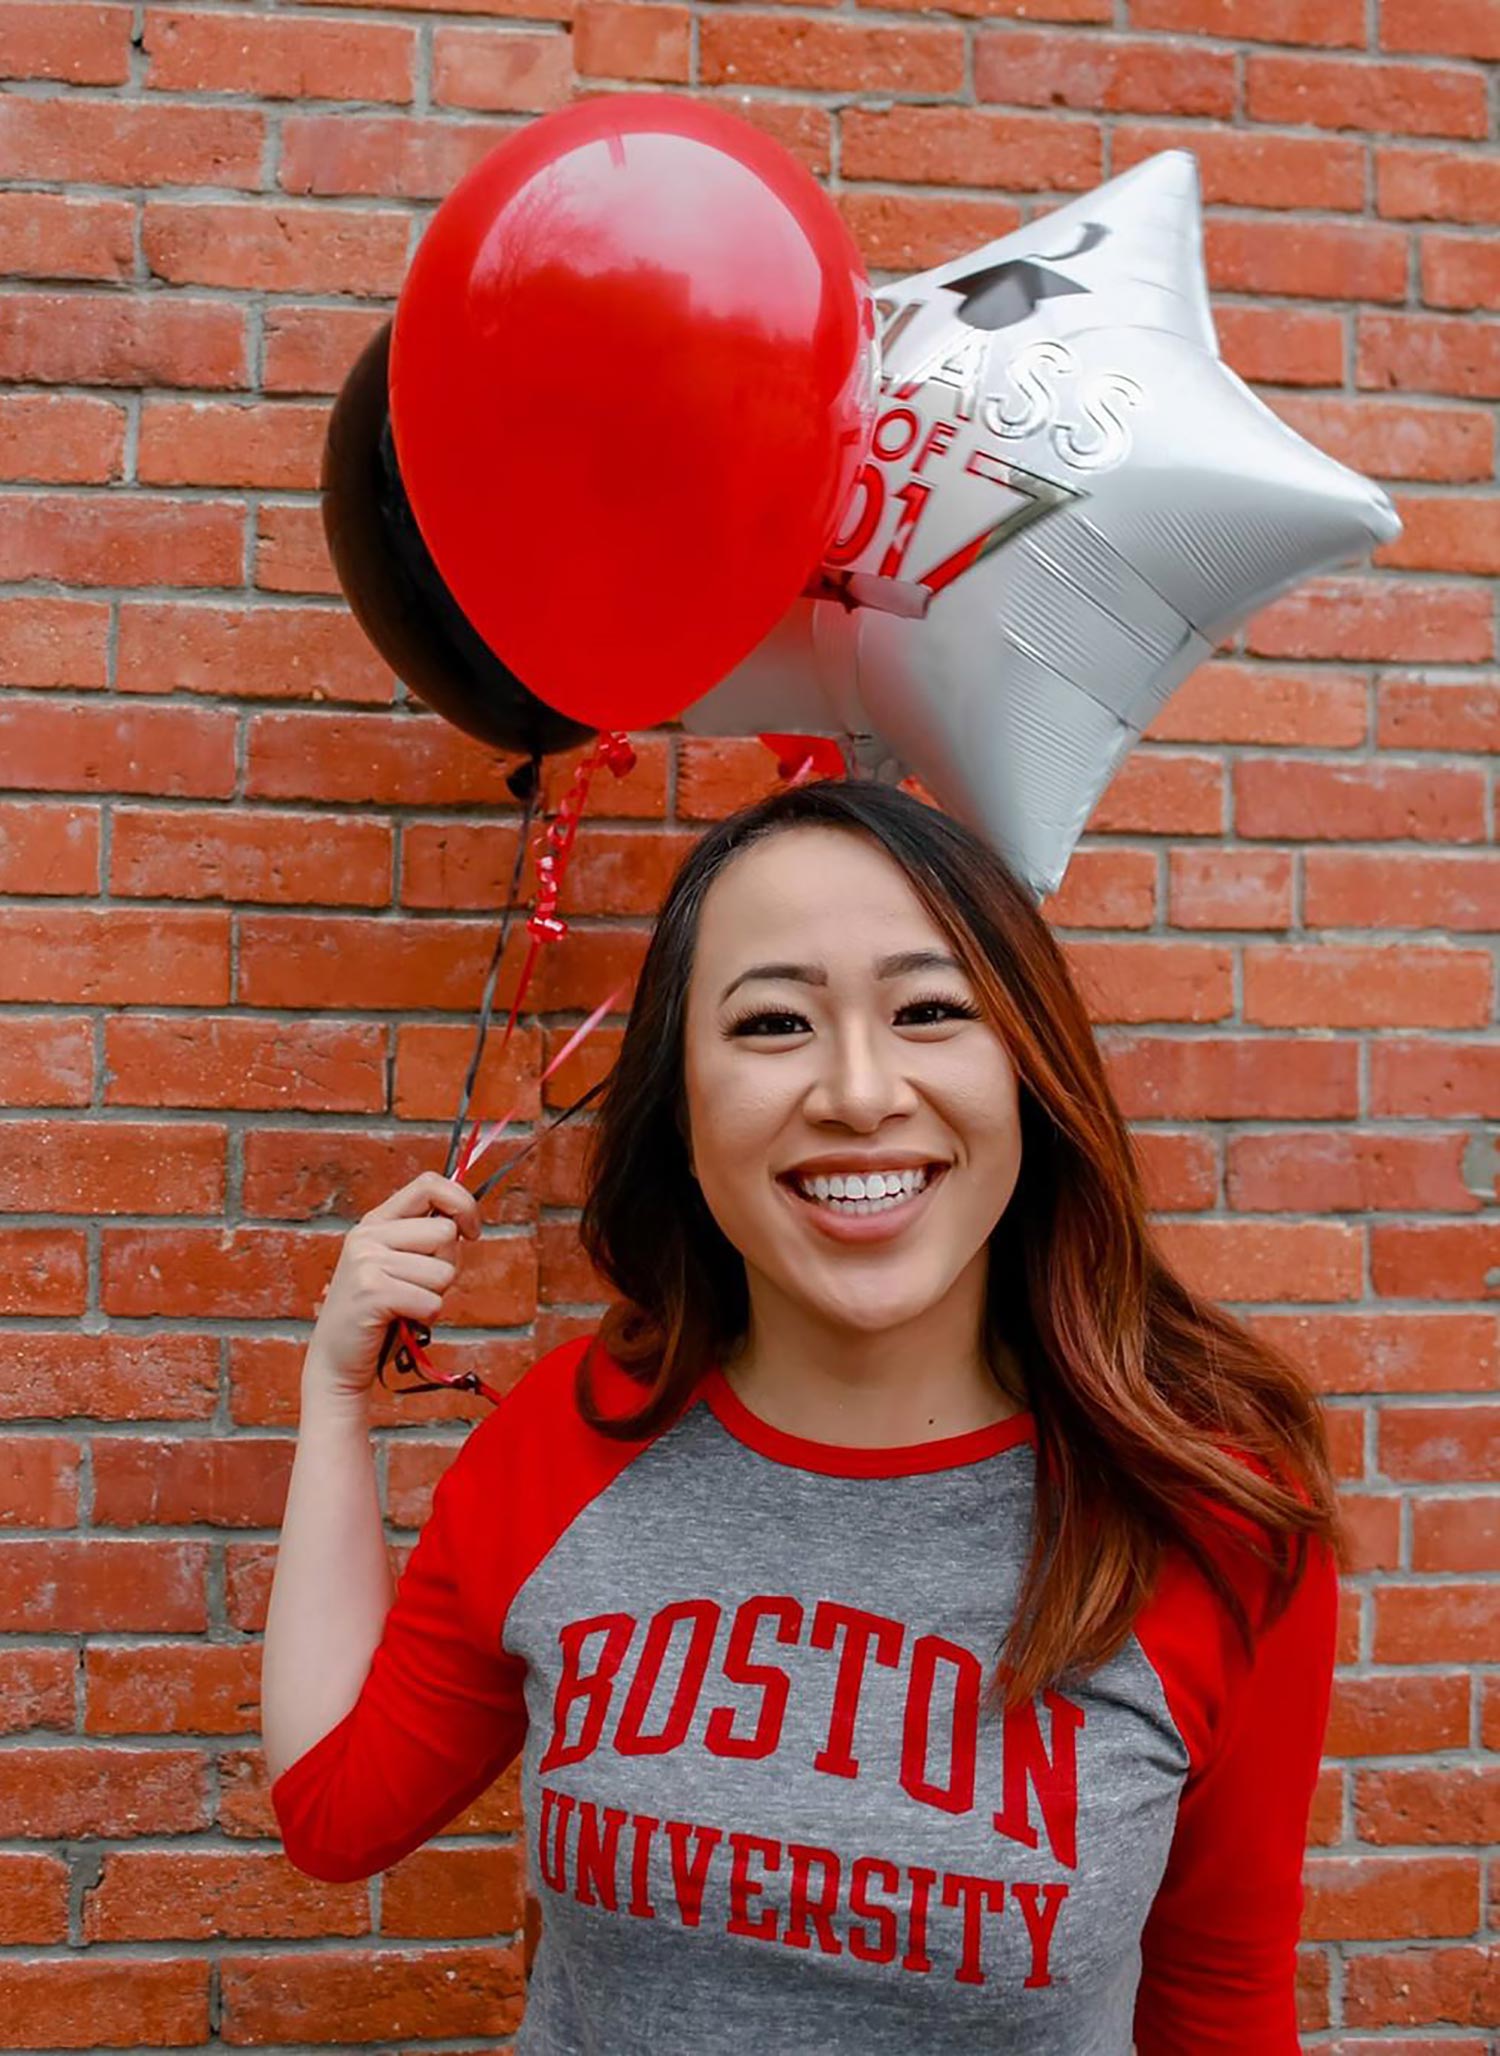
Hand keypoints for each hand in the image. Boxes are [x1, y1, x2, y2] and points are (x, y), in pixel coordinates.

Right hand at [303, 1173, 480, 1402]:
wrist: (337, 1361)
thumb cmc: (380, 1314)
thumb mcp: (398, 1265)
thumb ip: (424, 1239)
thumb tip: (465, 1220)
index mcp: (376, 1222)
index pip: (429, 1184)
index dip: (462, 1203)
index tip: (472, 1232)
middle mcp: (368, 1235)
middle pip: (445, 1233)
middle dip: (446, 1267)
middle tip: (415, 1289)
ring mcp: (366, 1261)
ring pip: (443, 1271)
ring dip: (433, 1297)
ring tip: (403, 1307)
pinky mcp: (372, 1291)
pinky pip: (431, 1301)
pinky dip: (425, 1317)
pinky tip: (398, 1321)